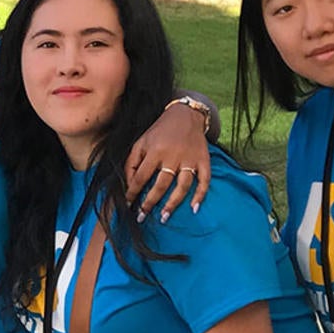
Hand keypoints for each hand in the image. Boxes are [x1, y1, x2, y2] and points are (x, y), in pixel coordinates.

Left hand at [125, 102, 212, 221]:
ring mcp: (190, 159)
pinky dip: (200, 195)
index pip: (141, 176)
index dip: (133, 192)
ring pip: (182, 186)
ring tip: (164, 217)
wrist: (186, 115)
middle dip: (150, 203)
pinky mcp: (204, 160)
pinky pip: (204, 180)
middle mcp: (173, 156)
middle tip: (143, 217)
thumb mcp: (141, 142)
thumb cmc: (159, 131)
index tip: (128, 204)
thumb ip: (132, 162)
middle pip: (161, 184)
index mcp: (155, 151)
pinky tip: (194, 208)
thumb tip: (130, 184)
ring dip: (173, 203)